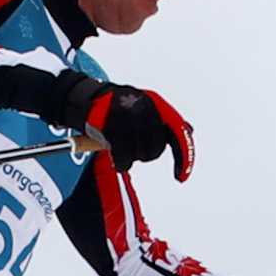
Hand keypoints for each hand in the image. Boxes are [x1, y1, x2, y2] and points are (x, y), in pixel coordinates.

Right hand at [49, 76, 194, 178]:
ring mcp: (127, 117)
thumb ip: (164, 120)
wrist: (87, 98)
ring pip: (141, 155)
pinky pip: (124, 158)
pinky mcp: (111, 128)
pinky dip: (121, 163)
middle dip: (147, 154)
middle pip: (157, 148)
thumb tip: (189, 131)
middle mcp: (144, 108)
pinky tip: (117, 159)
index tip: (181, 176)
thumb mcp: (144, 107)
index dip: (183, 157)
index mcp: (155, 103)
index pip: (177, 132)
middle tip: (135, 149)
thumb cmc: (118, 107)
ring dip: (131, 158)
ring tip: (122, 149)